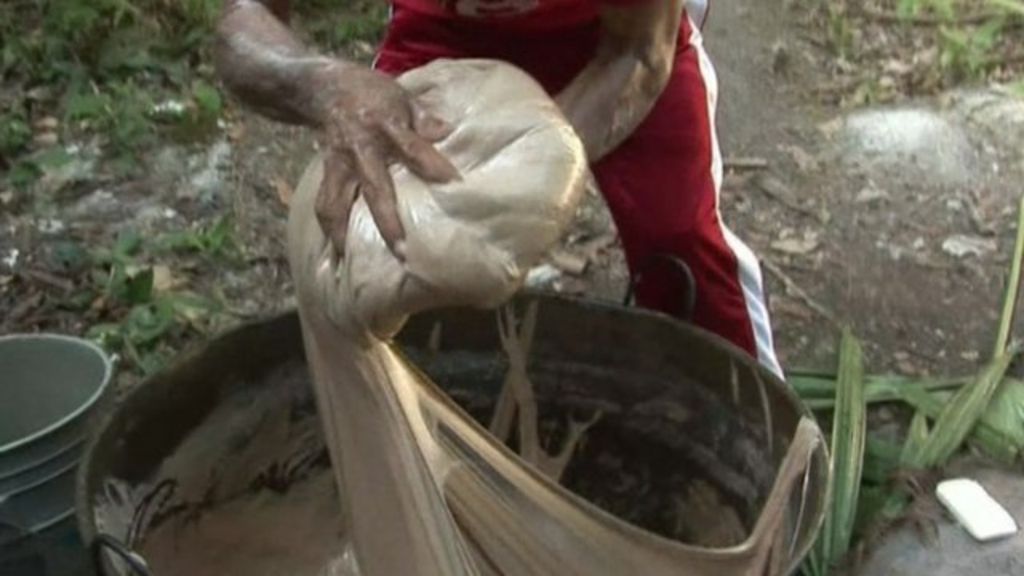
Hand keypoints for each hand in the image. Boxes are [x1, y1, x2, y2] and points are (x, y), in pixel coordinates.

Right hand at [313, 62, 458, 257]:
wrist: (320, 87)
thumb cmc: (369, 93)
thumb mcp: (399, 94)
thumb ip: (423, 117)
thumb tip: (448, 131)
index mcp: (383, 124)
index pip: (411, 147)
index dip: (431, 164)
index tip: (453, 183)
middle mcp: (359, 148)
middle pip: (374, 188)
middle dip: (387, 220)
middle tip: (401, 250)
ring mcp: (339, 164)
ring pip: (336, 202)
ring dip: (345, 232)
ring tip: (355, 261)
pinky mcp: (326, 174)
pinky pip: (325, 203)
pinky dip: (331, 227)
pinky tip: (339, 250)